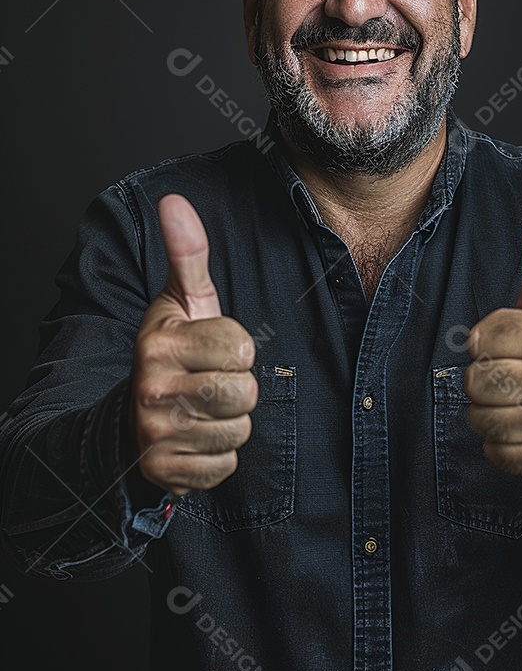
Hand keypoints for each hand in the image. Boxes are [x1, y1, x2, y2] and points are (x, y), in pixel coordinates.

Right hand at [131, 194, 256, 494]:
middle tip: (212, 381)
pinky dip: (219, 456)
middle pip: (243, 391)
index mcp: (161, 343)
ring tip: (204, 410)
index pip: (241, 346)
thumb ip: (187, 253)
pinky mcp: (164, 470)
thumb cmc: (171, 353)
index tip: (214, 349)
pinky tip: (198, 438)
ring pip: (238, 430)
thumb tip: (173, 200)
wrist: (129, 417)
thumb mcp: (180, 301)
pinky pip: (225, 466)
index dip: (237, 347)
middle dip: (239, 388)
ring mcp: (156, 432)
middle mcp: (153, 388)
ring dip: (231, 423)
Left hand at [463, 198, 521, 480]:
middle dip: (483, 377)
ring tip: (513, 400)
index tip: (506, 343)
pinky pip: (491, 450)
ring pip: (479, 417)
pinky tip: (520, 426)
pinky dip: (497, 442)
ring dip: (486, 410)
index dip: (484, 340)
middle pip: (476, 379)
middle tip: (509, 373)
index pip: (481, 337)